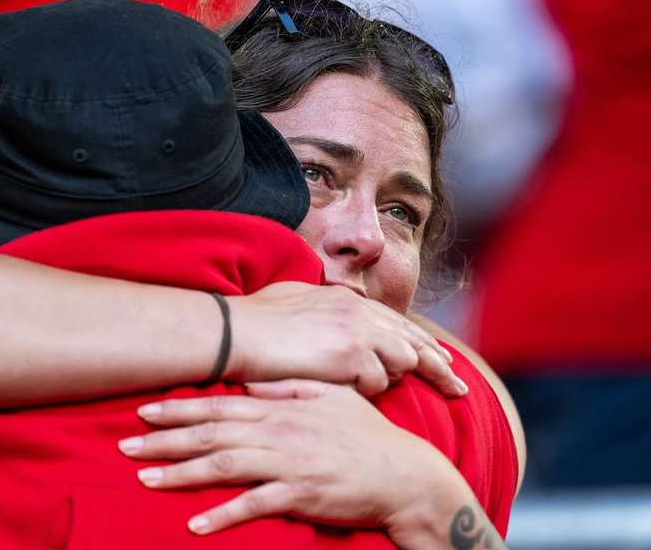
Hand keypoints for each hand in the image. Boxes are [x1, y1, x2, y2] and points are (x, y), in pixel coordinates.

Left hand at [117, 379, 474, 546]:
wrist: (405, 474)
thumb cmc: (367, 435)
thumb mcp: (330, 397)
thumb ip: (286, 388)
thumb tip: (249, 384)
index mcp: (281, 408)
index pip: (219, 406)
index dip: (179, 408)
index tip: (145, 411)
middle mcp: (278, 432)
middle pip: (211, 435)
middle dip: (164, 440)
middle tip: (125, 447)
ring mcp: (288, 463)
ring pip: (223, 466)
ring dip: (181, 473)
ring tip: (146, 479)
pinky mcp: (300, 495)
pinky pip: (253, 505)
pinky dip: (222, 514)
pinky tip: (195, 524)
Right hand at [227, 282, 466, 397]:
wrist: (233, 334)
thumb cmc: (252, 323)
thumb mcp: (290, 302)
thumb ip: (317, 307)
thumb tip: (320, 308)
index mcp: (344, 299)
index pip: (395, 321)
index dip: (420, 341)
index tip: (439, 358)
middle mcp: (358, 310)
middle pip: (414, 340)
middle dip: (440, 366)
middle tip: (460, 387)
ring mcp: (357, 330)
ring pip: (402, 362)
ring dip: (392, 380)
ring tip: (379, 391)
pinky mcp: (351, 354)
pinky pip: (376, 382)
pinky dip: (367, 391)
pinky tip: (350, 393)